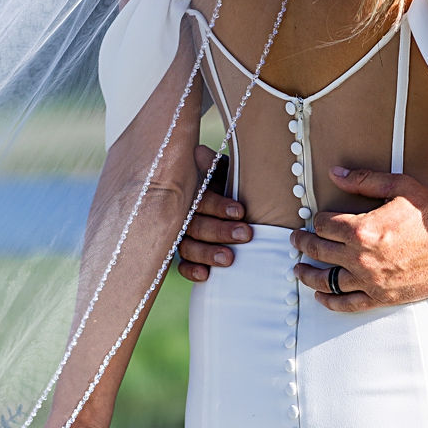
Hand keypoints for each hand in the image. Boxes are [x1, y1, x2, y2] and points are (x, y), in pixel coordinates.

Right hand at [176, 144, 251, 282]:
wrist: (233, 205)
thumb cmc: (231, 185)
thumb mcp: (227, 172)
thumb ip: (215, 166)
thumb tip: (198, 151)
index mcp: (193, 193)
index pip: (201, 200)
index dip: (219, 206)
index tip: (240, 212)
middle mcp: (183, 215)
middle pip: (196, 226)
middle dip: (221, 231)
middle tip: (246, 234)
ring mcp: (182, 237)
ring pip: (188, 247)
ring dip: (208, 253)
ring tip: (230, 259)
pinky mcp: (185, 256)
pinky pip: (182, 266)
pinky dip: (192, 271)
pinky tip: (205, 275)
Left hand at [293, 166, 427, 311]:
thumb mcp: (401, 187)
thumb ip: (364, 180)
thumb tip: (335, 173)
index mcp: (362, 229)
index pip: (325, 225)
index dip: (317, 220)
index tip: (316, 219)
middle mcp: (360, 258)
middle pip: (319, 251)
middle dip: (303, 244)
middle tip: (296, 240)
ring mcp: (369, 280)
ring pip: (326, 280)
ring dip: (307, 274)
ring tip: (298, 269)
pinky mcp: (379, 297)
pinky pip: (346, 303)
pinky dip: (329, 301)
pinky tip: (319, 295)